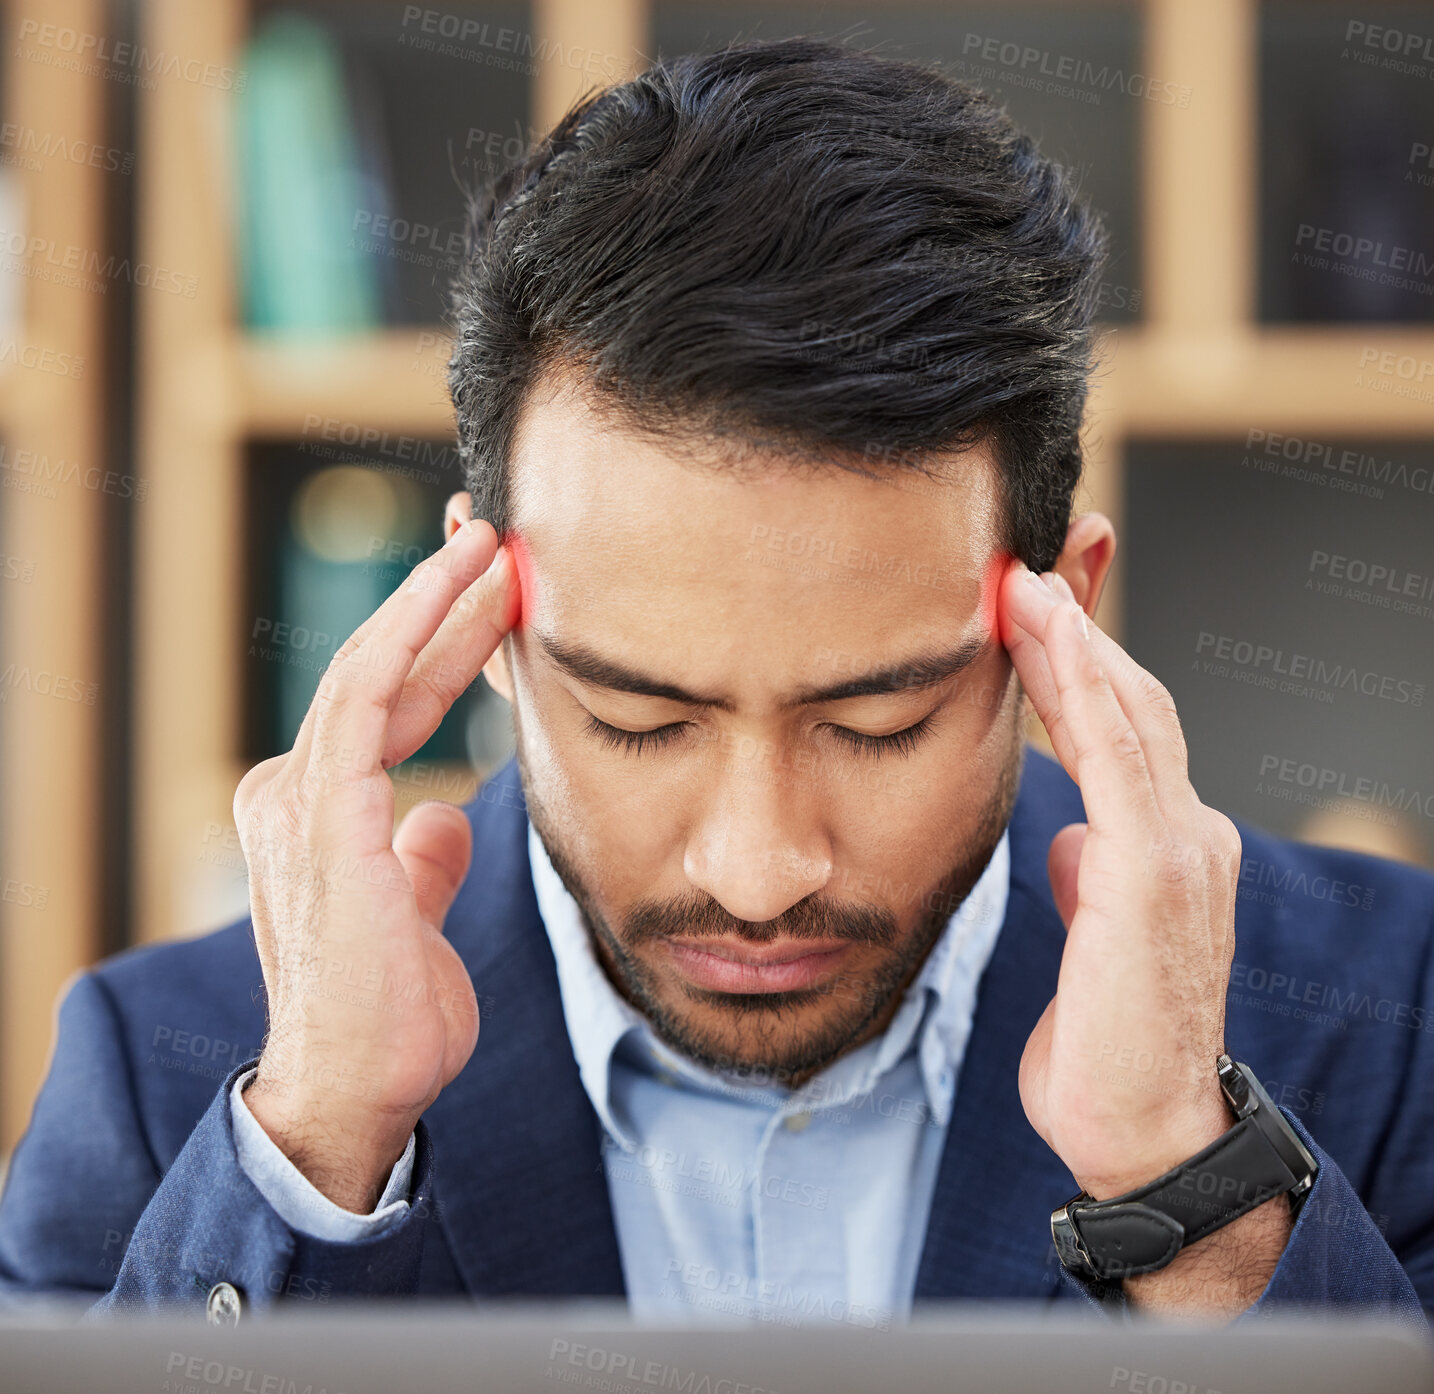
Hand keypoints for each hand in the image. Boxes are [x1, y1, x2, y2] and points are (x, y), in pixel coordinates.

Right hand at [235, 519, 519, 1210]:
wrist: (360, 1091)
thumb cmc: (391, 1017)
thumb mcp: (417, 916)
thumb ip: (420, 859)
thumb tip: (439, 819)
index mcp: (320, 811)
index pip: (388, 704)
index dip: (441, 645)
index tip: (497, 595)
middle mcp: (296, 791)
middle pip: (380, 672)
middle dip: (440, 601)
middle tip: (495, 539)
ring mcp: (302, 799)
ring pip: (372, 668)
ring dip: (433, 600)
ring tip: (491, 546)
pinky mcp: (325, 814)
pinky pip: (367, 697)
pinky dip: (408, 635)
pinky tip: (452, 589)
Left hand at [1000, 562, 1289, 1313]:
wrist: (1140, 1130)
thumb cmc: (1108, 1041)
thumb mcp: (1090, 939)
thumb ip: (1089, 875)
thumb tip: (1067, 836)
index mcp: (1160, 844)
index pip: (1119, 727)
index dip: (1075, 661)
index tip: (1029, 603)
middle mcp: (1182, 831)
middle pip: (1128, 701)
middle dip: (1074, 627)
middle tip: (1021, 564)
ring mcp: (1177, 847)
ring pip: (1128, 712)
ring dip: (1073, 639)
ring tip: (1021, 579)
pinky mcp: (1155, 872)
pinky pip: (1122, 757)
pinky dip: (1089, 687)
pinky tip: (1055, 633)